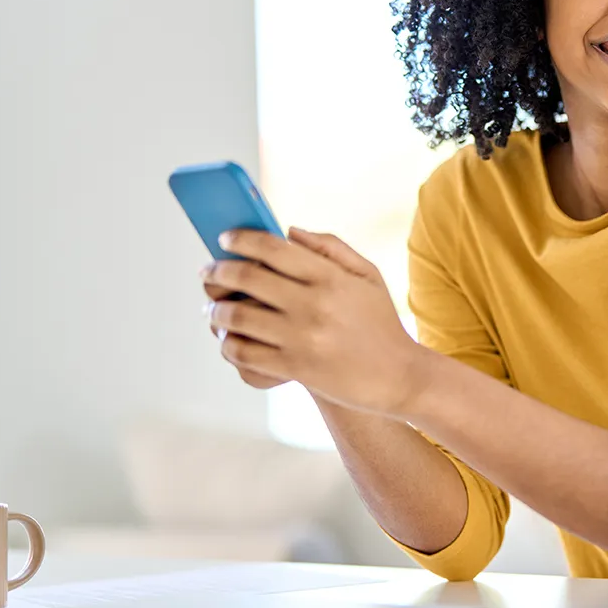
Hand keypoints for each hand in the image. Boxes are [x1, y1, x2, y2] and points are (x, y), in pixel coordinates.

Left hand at [200, 227, 426, 414]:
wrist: (399, 377)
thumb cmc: (380, 322)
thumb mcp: (367, 275)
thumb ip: (330, 247)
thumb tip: (288, 231)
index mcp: (330, 277)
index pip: (273, 247)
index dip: (241, 238)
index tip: (225, 238)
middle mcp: (314, 304)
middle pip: (247, 278)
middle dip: (217, 270)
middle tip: (207, 271)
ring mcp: (302, 338)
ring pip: (238, 317)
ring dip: (216, 310)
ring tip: (213, 308)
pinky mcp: (295, 368)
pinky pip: (244, 352)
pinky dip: (228, 343)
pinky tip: (228, 338)